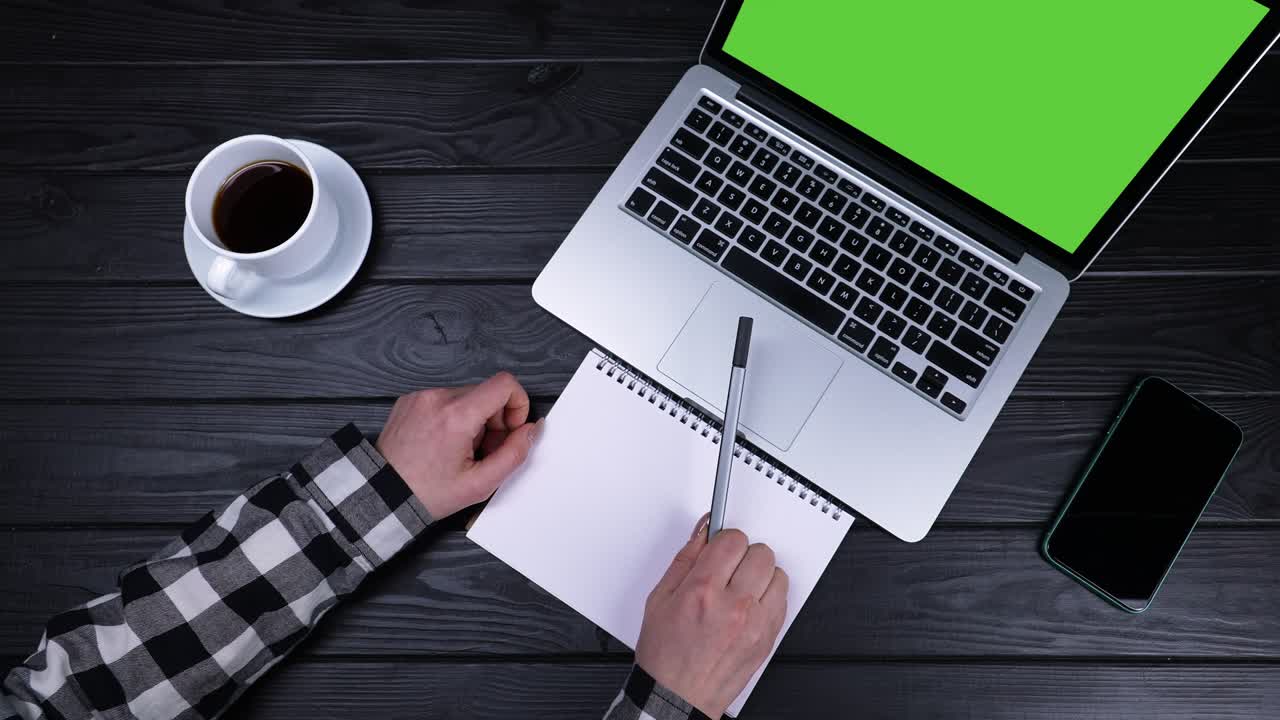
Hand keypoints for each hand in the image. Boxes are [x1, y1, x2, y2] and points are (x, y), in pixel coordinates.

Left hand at [376, 372, 539, 519]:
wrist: (383, 495)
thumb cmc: (426, 493)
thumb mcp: (479, 484)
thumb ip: (514, 454)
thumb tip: (530, 431)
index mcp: (456, 416)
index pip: (505, 384)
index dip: (518, 405)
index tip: (510, 429)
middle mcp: (437, 398)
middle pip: (486, 392)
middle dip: (494, 420)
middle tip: (482, 451)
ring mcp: (420, 397)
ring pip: (466, 396)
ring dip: (473, 420)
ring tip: (460, 451)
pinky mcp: (410, 400)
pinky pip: (444, 400)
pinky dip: (452, 417)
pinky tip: (442, 444)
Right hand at [635, 514, 787, 717]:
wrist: (677, 696)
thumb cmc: (665, 654)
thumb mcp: (659, 598)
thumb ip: (686, 558)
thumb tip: (703, 530)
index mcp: (703, 592)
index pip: (733, 539)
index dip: (725, 539)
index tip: (719, 548)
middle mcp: (734, 606)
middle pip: (761, 553)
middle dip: (743, 555)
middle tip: (728, 569)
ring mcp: (756, 624)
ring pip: (777, 573)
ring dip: (760, 575)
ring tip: (740, 589)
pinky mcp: (768, 638)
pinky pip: (783, 599)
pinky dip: (768, 596)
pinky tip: (749, 606)